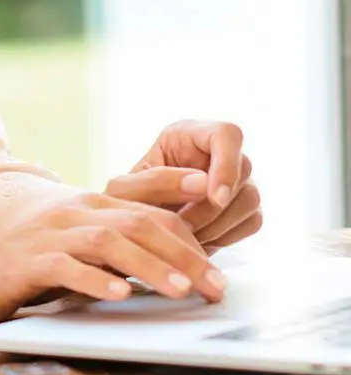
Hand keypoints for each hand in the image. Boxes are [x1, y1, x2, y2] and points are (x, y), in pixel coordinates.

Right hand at [0, 195, 226, 321]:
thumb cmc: (29, 264)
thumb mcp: (79, 250)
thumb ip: (119, 252)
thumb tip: (178, 272)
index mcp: (91, 205)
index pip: (151, 210)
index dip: (191, 234)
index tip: (223, 263)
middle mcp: (74, 212)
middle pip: (139, 224)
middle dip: (184, 255)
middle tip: (217, 287)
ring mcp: (50, 234)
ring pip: (109, 242)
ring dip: (150, 266)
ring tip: (181, 290)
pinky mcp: (28, 260)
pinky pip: (66, 267)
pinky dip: (96, 280)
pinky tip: (120, 295)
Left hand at [105, 119, 261, 248]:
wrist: (131, 231)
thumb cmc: (122, 203)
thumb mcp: (125, 189)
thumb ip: (156, 180)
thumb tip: (205, 184)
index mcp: (187, 135)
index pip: (227, 134)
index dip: (227, 165)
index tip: (214, 198)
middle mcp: (216, 152)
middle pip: (243, 170)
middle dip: (212, 206)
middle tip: (183, 226)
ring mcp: (234, 179)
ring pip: (250, 199)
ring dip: (218, 224)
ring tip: (185, 236)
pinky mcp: (242, 207)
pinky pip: (252, 221)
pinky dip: (226, 236)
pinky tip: (198, 240)